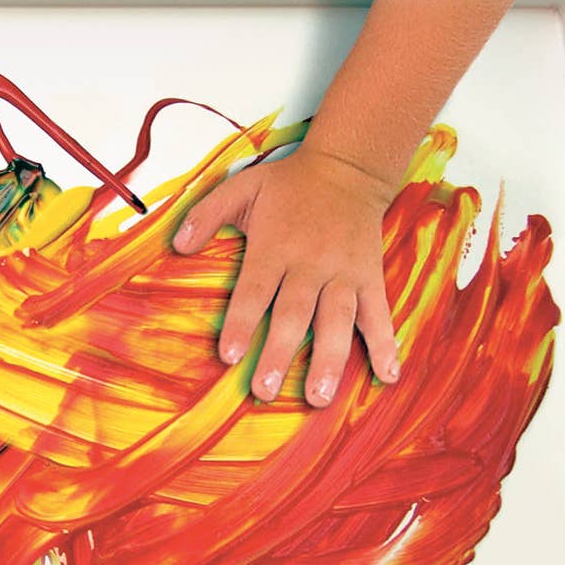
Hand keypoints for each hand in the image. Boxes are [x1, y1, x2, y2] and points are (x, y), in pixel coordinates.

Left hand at [171, 147, 401, 405]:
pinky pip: (379, 314)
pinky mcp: (369, 277)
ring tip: (319, 397)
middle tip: (264, 391)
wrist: (348, 166)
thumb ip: (206, 215)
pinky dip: (386, 344)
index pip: (255, 291)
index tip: (229, 356)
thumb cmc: (288, 183)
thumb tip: (177, 245)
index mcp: (276, 247)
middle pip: (294, 315)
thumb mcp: (241, 188)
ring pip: (337, 322)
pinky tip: (387, 375)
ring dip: (329, 362)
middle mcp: (311, 265)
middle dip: (279, 354)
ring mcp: (344, 274)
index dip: (242, 324)